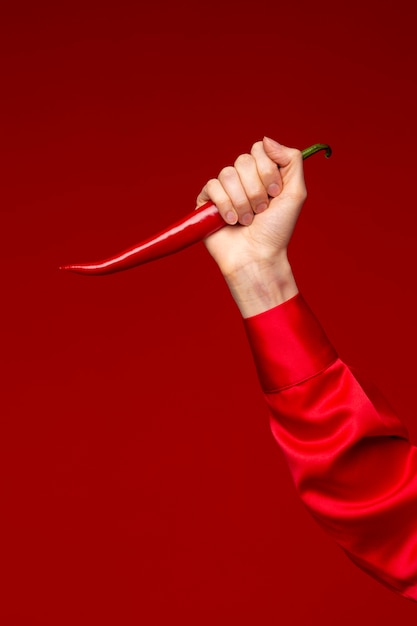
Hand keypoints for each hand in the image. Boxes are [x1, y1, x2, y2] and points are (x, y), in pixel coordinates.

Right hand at [196, 137, 305, 315]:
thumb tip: (266, 139)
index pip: (259, 149)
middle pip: (243, 160)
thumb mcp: (296, 193)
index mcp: (262, 174)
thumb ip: (291, 160)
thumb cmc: (277, 231)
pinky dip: (225, 205)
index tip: (274, 192)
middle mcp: (243, 180)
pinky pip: (212, 187)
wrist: (257, 257)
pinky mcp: (206, 202)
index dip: (267, 170)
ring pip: (227, 174)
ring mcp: (224, 190)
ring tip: (247, 220)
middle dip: (256, 189)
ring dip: (242, 201)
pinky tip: (231, 221)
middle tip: (261, 211)